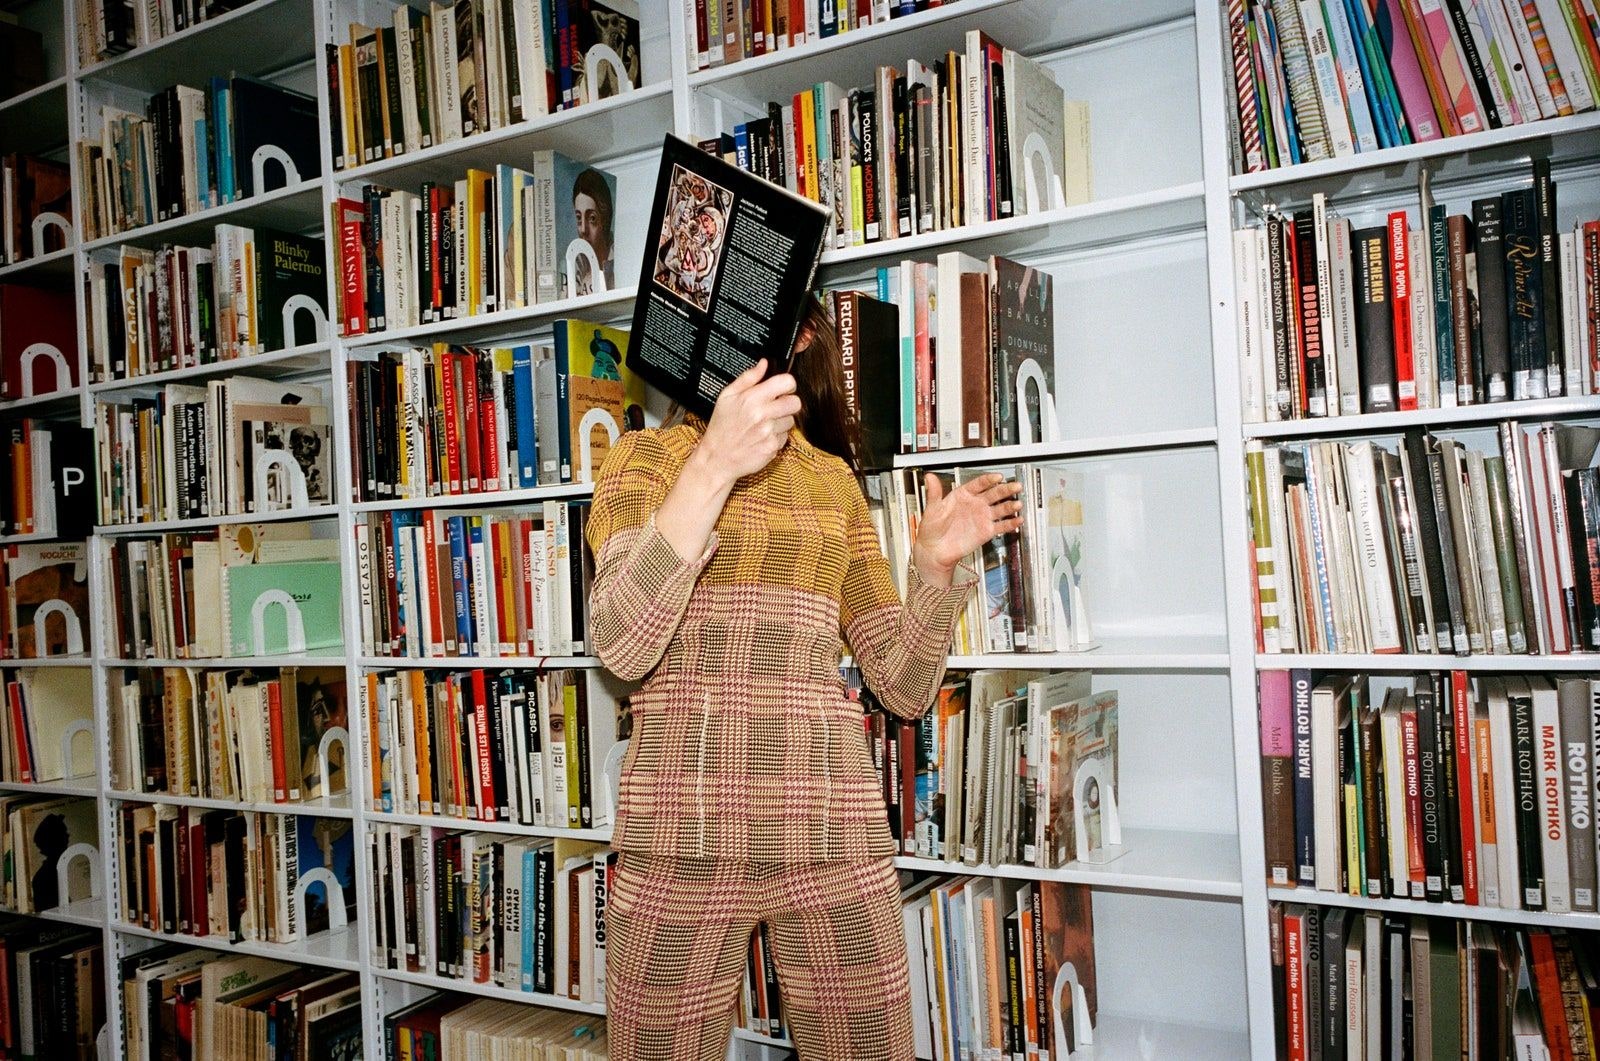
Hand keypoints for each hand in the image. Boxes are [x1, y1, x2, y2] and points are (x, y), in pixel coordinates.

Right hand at [694, 359, 801, 483]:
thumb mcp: (727, 397)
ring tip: (764, 425)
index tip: (783, 389)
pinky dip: (776, 437)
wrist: (716, 458)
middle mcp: (762, 414)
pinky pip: (785, 437)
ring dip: (781, 422)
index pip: (786, 382)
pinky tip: (762, 437)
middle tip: (775, 408)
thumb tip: (764, 364)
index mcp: (751, 398)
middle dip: (788, 403)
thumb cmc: (721, 427)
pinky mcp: (772, 447)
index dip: (787, 384)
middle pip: (795, 402)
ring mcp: (768, 432)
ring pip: (791, 421)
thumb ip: (748, 378)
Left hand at [912, 472, 1023, 581]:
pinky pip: (1001, 526)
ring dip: (1010, 506)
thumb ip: (934, 493)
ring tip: (1018, 504)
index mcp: (963, 495)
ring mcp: (982, 517)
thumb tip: (930, 478)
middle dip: (1006, 489)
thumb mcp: (932, 509)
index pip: (979, 484)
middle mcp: (975, 504)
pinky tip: (1018, 520)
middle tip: (1015, 486)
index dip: (989, 480)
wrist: (935, 550)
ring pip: (1000, 508)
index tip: (998, 477)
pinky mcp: (986, 531)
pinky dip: (1011, 523)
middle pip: (994, 493)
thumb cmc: (932, 529)